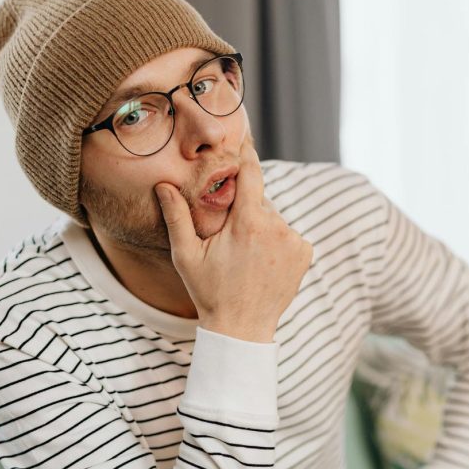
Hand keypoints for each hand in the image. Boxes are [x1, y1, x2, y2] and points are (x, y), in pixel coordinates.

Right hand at [155, 135, 312, 341]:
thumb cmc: (209, 291)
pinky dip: (277, 240)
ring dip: (261, 225)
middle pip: (259, 199)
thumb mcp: (186, 255)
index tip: (244, 139)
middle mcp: (276, 226)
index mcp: (247, 222)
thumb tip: (163, 185)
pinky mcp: (305, 252)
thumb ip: (176, 217)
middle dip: (245, 207)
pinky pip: (288, 234)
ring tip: (244, 255)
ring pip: (274, 217)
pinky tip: (262, 262)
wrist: (242, 329)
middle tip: (229, 235)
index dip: (245, 154)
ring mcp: (294, 240)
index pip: (251, 172)